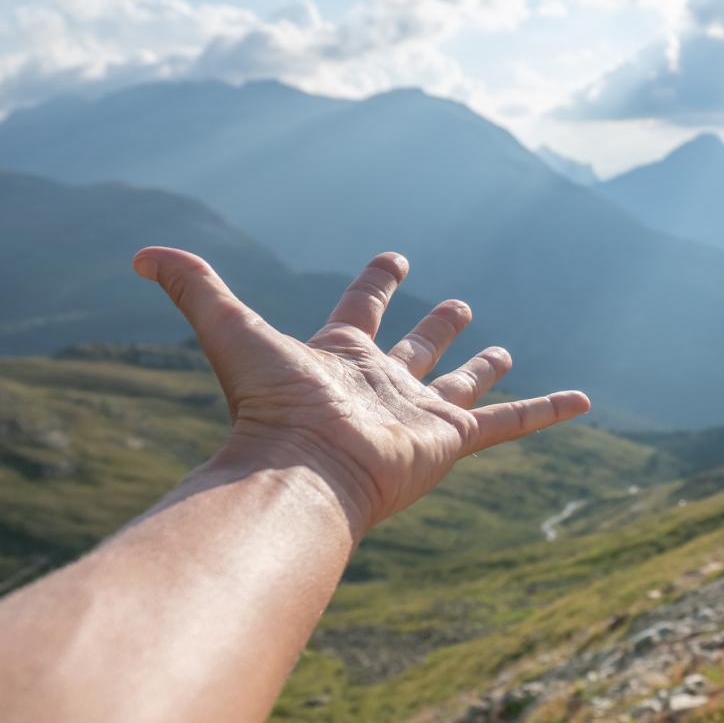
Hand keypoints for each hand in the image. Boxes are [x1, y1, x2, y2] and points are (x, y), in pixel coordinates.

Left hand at [133, 247, 588, 537]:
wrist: (304, 468)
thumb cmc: (268, 404)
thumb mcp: (229, 328)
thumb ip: (193, 286)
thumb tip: (141, 254)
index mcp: (339, 356)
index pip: (363, 309)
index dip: (379, 282)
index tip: (396, 258)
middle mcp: (382, 384)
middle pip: (416, 348)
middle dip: (435, 326)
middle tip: (459, 305)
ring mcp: (419, 414)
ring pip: (461, 384)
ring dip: (481, 367)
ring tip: (503, 349)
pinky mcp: (452, 440)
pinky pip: (510, 422)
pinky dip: (547, 411)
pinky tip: (583, 400)